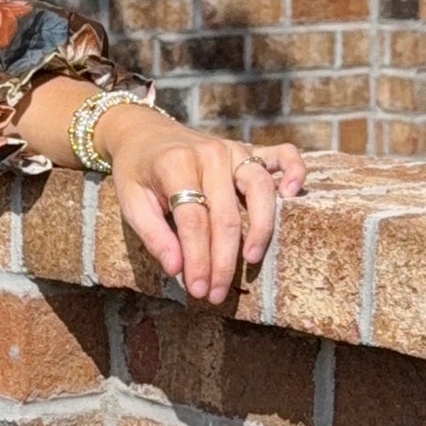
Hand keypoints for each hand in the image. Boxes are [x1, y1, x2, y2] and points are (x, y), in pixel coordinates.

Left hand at [96, 105, 305, 304]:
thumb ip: (153, 234)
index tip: (198, 290)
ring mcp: (233, 149)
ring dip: (260, 229)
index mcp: (176, 165)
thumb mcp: (131, 201)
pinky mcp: (250, 148)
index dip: (198, 259)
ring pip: (259, 189)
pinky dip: (295, 170)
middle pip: (226, 215)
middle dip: (224, 260)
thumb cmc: (137, 172)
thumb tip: (177, 269)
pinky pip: (283, 154)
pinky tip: (292, 195)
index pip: (194, 222)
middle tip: (218, 293)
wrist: (144, 132)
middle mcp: (210, 155)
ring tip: (251, 260)